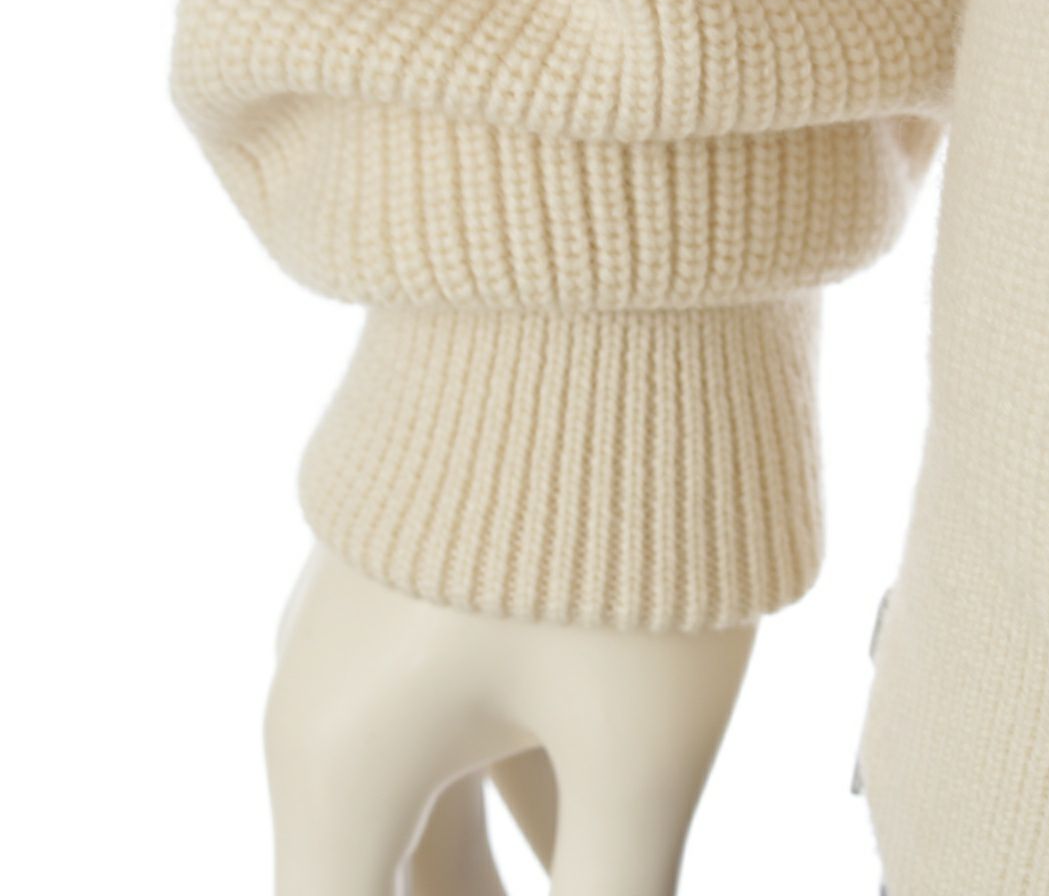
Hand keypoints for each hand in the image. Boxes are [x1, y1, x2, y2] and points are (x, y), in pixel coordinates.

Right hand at [266, 544, 755, 894]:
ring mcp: (375, 622)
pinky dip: (526, 788)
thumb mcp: (634, 748)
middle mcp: (330, 692)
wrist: (596, 298)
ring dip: (510, 867)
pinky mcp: (433, 573)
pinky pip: (460, 716)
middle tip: (585, 894)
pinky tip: (593, 822)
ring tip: (600, 879)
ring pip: (431, 798)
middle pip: (382, 875)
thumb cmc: (612, 522)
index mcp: (338, 759)